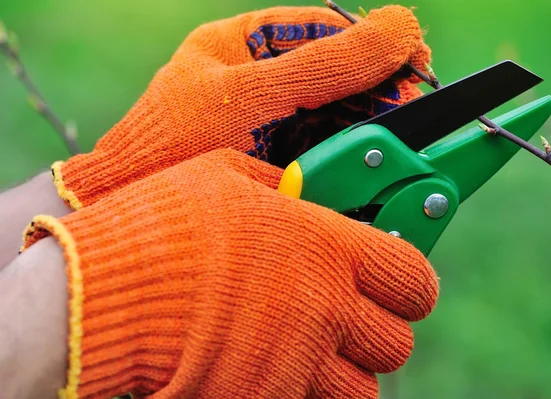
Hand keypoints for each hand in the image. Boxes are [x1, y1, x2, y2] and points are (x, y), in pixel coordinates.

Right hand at [24, 149, 438, 398]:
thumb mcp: (227, 177)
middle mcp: (323, 308)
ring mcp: (296, 363)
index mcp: (326, 247)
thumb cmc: (162, 223)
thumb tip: (302, 192)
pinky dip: (303, 391)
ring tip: (314, 349)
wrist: (99, 292)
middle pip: (397, 343)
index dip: (412, 281)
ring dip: (347, 372)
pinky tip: (273, 365)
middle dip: (380, 330)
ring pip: (362, 390)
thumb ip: (281, 188)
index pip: (413, 277)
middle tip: (350, 315)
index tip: (399, 279)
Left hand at [51, 5, 429, 208]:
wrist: (129, 218)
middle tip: (412, 113)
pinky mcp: (274, 164)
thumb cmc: (172, 148)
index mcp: (243, 45)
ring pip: (335, 117)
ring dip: (367, 130)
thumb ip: (325, 65)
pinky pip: (323, 154)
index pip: (324, 29)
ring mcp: (268, 124)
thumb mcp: (251, 97)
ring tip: (393, 145)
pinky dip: (348, 162)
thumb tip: (403, 26)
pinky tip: (364, 170)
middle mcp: (259, 82)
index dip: (374, 43)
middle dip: (377, 93)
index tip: (415, 62)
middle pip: (336, 75)